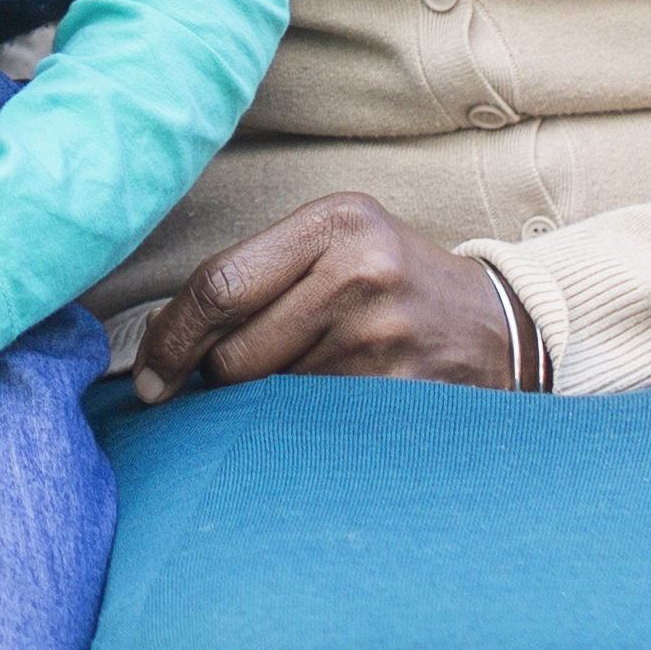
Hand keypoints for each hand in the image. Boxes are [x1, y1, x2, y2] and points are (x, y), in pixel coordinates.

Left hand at [126, 194, 535, 404]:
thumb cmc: (394, 283)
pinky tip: (324, 410)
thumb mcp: (338, 245)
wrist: (498, 327)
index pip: (219, 285)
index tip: (152, 376)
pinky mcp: (398, 394)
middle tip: (236, 379)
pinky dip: (300, 427)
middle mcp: (360, 273)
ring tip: (304, 380)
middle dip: (217, 378)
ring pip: (269, 396)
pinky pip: (311, 426)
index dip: (171, 339)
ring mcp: (383, 337)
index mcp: (335, 222)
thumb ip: (260, 276)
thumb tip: (161, 343)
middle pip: (235, 353)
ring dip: (263, 405)